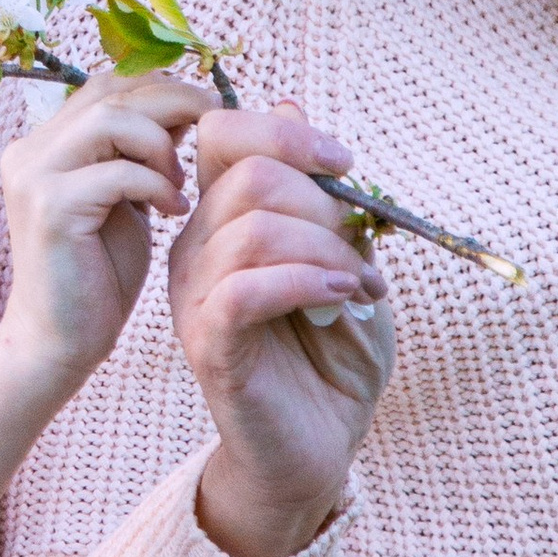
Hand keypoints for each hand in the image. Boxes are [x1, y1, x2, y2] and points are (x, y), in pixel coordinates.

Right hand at [0, 70, 216, 395]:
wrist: (62, 339)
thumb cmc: (100, 270)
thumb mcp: (128, 197)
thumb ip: (143, 152)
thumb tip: (188, 106)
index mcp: (45, 141)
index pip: (107, 84)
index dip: (161, 87)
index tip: (207, 111)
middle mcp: (29, 148)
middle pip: (111, 91)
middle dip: (173, 103)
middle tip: (215, 128)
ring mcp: (33, 175)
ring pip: (111, 120)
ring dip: (161, 144)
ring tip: (182, 180)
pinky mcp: (49, 208)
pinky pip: (117, 172)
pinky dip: (156, 184)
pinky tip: (173, 210)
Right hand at [163, 103, 390, 556]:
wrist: (319, 448)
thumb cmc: (331, 356)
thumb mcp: (341, 257)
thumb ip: (316, 192)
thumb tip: (289, 108)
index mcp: (221, 221)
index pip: (221, 135)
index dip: (284, 133)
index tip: (343, 165)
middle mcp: (197, 250)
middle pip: (248, 174)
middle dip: (324, 202)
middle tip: (361, 250)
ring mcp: (196, 297)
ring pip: (252, 228)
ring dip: (327, 248)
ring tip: (360, 284)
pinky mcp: (210, 345)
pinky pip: (245, 288)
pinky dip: (306, 280)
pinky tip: (339, 296)